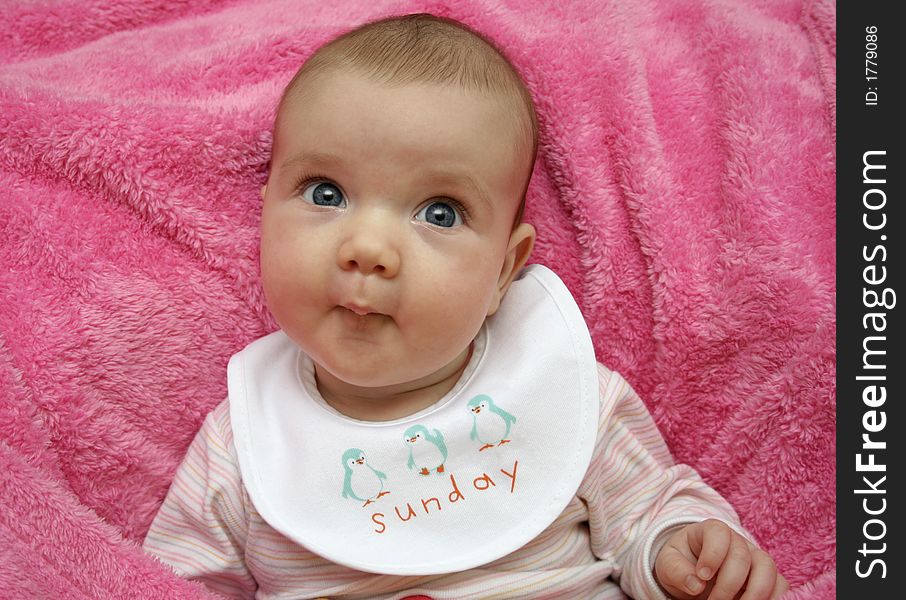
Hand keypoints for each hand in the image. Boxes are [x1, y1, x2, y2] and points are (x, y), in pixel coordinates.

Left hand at [654, 519, 787, 598]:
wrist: (694, 574)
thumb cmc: (681, 564)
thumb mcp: (669, 564)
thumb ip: (676, 570)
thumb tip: (695, 584)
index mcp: (712, 531)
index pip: (719, 534)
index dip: (712, 556)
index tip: (701, 576)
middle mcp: (738, 541)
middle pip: (742, 557)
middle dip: (728, 585)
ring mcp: (755, 558)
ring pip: (767, 569)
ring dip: (753, 594)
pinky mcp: (768, 577)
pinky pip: (780, 586)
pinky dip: (771, 599)